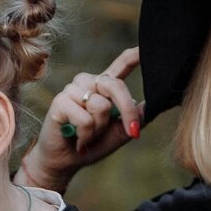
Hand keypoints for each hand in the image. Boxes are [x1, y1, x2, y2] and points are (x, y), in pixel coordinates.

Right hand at [17, 49, 144, 194]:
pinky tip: (78, 140)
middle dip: (127, 111)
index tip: (145, 48)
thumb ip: (134, 118)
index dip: (134, 56)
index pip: (121, 64)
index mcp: (103, 87)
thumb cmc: (92, 145)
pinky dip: (87, 135)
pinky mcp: (60, 102)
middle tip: (132, 132)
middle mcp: (87, 83)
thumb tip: (150, 106)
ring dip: (99, 129)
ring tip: (88, 136)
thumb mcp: (120, 132)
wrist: (66, 162)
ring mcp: (72, 90)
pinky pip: (85, 119)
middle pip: (115, 86)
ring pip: (101, 105)